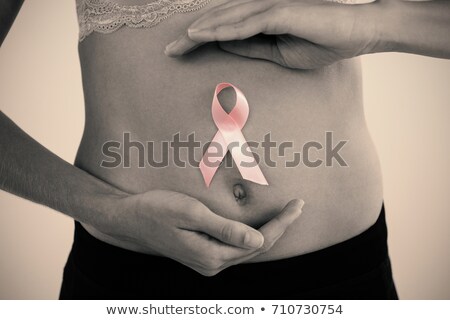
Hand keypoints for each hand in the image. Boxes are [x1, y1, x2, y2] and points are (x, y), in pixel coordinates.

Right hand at [109, 189, 303, 275]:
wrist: (130, 219)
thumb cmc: (158, 210)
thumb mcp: (192, 214)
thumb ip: (226, 229)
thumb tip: (259, 242)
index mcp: (212, 255)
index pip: (258, 242)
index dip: (281, 224)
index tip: (298, 206)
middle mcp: (213, 264)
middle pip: (256, 248)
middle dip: (279, 228)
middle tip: (297, 206)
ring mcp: (207, 263)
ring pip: (247, 250)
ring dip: (267, 233)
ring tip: (285, 215)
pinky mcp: (203, 256)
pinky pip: (235, 248)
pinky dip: (250, 236)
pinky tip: (258, 225)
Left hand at [165, 0, 381, 68]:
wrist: (356, 33)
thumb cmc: (321, 42)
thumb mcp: (278, 52)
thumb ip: (251, 47)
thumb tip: (224, 46)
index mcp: (261, 17)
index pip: (224, 27)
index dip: (200, 39)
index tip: (180, 53)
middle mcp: (262, 7)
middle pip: (219, 20)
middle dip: (191, 36)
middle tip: (168, 51)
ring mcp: (271, 6)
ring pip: (227, 18)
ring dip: (200, 31)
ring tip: (178, 44)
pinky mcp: (281, 11)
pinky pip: (247, 23)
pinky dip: (222, 29)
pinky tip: (202, 36)